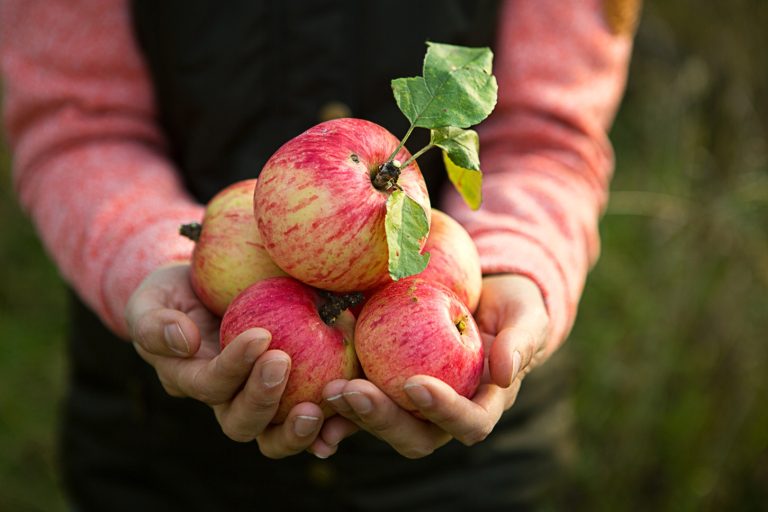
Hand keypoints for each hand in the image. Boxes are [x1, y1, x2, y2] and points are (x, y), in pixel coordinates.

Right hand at [125, 263, 356, 457]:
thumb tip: (183, 341)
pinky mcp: (292, 394)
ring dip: (296, 428)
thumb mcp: (152, 300)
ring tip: (320, 406)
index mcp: (193, 380)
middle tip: (284, 361)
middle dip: (263, 398)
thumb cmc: (173, 295)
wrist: (204, 293)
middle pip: (242, 422)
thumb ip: (155, 322)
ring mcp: (260, 400)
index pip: (212, 385)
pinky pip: (311, 419)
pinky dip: (329, 427)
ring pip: (274, 436)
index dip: (234, 367)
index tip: (261, 335)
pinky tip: (347, 418)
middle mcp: (227, 400)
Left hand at [322, 274, 549, 457]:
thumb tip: (506, 373)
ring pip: (384, 424)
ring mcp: (414, 405)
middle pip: (416, 435)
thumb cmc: (513, 308)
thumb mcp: (527, 317)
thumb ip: (521, 341)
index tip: (416, 384)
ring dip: (355, 412)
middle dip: (384, 419)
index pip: (469, 422)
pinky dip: (339, 406)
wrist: (485, 296)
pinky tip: (313, 396)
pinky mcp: (389, 388)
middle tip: (355, 391)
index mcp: (483, 404)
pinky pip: (364, 403)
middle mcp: (445, 414)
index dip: (444, 411)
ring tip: (330, 388)